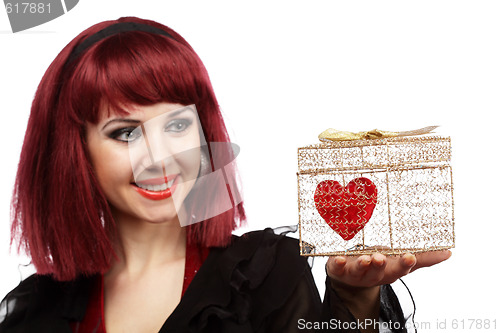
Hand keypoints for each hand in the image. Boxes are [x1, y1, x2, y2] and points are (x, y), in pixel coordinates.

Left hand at [326, 250, 451, 288]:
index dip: (405, 264)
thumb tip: (448, 253)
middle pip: (380, 272)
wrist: (350, 275)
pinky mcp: (339, 269)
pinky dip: (337, 263)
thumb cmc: (379, 264)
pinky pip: (337, 267)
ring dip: (363, 264)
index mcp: (390, 271)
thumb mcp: (399, 261)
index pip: (400, 268)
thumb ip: (422, 258)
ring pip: (360, 270)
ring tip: (365, 258)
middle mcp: (374, 273)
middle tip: (382, 259)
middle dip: (381, 266)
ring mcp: (356, 272)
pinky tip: (337, 259)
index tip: (409, 256)